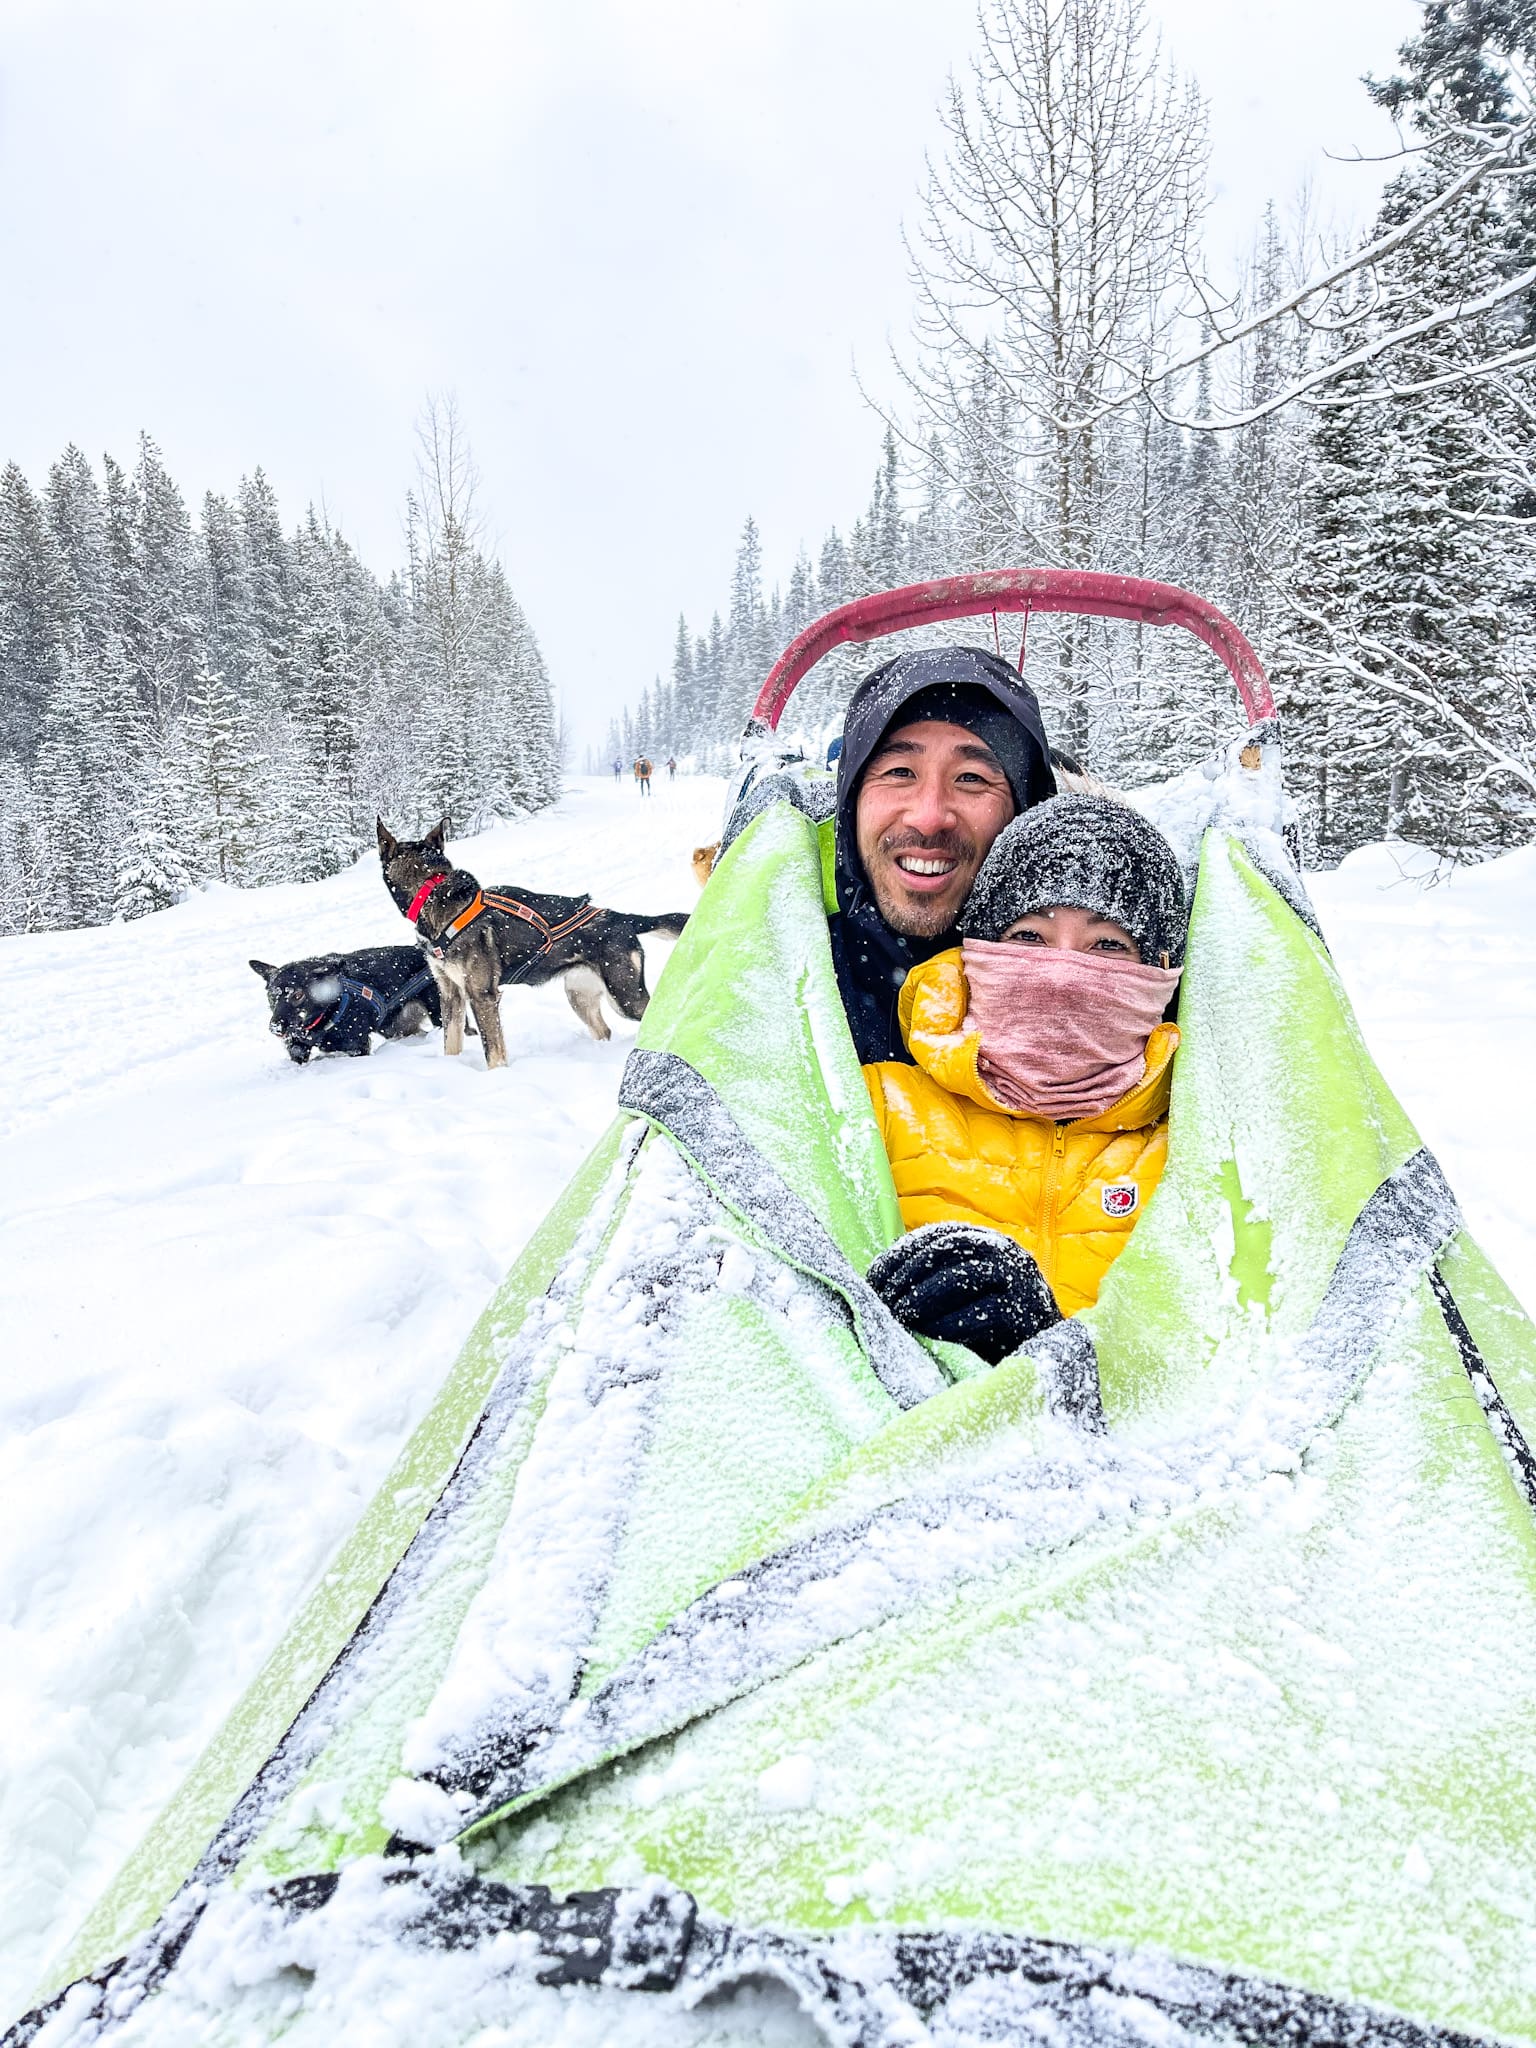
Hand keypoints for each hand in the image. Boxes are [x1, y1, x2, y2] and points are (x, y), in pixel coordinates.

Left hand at [865, 1222, 1060, 1364]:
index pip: (935, 1236)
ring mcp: (1020, 1278)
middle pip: (946, 1249)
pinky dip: (949, 1323)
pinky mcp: (1028, 1311)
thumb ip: (931, 1281)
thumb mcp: (962, 1295)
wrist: (1044, 1357)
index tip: (873, 1280)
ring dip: (923, 1296)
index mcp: (985, 1242)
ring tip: (899, 1317)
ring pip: (963, 1275)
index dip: (900, 1255)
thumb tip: (875, 1285)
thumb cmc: (991, 1327)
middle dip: (907, 1274)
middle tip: (882, 1302)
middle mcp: (1004, 1251)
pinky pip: (983, 1312)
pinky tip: (927, 1335)